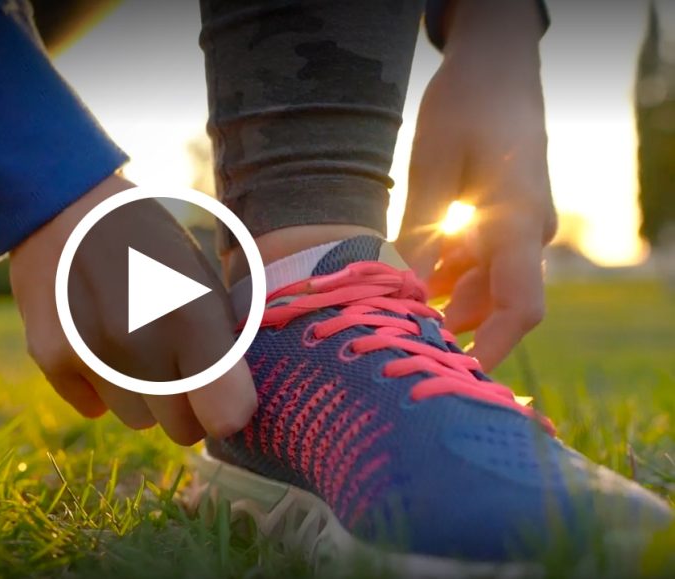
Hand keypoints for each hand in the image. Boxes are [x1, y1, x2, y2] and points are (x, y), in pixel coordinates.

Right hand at [9, 174, 256, 444]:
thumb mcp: (201, 275)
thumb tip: (236, 404)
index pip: (226, 416)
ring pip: (137, 421)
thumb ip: (221, 341)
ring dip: (143, 397)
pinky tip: (98, 342)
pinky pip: (93, 408)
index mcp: (190, 314)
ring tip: (135, 346)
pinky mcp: (51, 359)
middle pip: (181, 430)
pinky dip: (101, 387)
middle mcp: (139, 342)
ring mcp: (89, 354)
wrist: (61, 202)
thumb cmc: (146, 238)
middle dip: (187, 407)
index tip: (222, 392)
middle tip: (179, 366)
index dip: (228, 409)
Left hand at [396, 0, 556, 370]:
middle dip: (450, 329)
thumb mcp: (431, 169)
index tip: (456, 379)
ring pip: (483, 284)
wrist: (497, 65)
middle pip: (495, 303)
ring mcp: (518, 225)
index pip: (521, 307)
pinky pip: (479, 260)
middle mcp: (526, 232)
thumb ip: (421, 234)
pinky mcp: (504, 217)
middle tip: (395, 346)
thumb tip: (404, 296)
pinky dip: (446, 273)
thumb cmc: (463, 107)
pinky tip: (405, 276)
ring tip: (388, 313)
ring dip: (443, 299)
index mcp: (516, 222)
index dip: (493, 350)